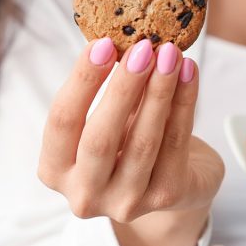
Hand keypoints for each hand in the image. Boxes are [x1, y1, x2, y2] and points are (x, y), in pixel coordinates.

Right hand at [38, 38, 223, 223]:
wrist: (179, 184)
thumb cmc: (134, 145)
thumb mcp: (112, 122)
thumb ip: (111, 94)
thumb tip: (125, 42)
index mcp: (56, 170)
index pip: (61, 122)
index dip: (82, 81)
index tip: (104, 44)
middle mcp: (85, 194)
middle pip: (100, 138)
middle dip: (123, 87)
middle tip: (143, 47)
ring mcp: (126, 202)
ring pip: (143, 142)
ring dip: (159, 91)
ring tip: (171, 54)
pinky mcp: (166, 197)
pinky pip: (175, 142)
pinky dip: (185, 102)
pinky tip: (189, 73)